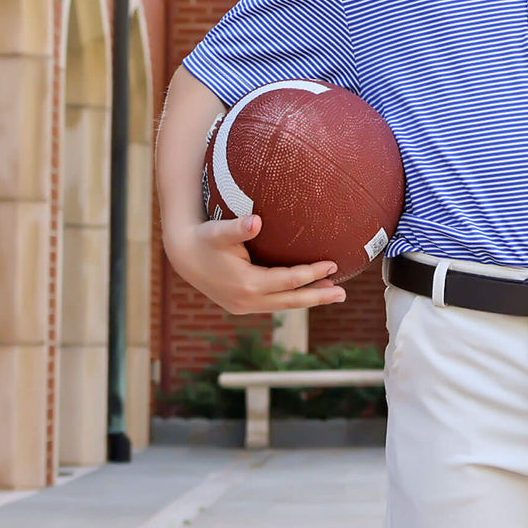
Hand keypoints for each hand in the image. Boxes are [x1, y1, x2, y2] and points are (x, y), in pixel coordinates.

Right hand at [163, 213, 344, 315]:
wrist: (183, 255)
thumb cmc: (204, 238)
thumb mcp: (218, 231)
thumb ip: (237, 228)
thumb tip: (256, 222)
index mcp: (246, 284)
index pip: (288, 281)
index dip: (312, 273)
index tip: (333, 264)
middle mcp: (247, 300)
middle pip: (291, 300)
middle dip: (318, 296)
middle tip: (344, 293)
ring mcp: (244, 306)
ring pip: (284, 305)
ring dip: (309, 299)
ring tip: (334, 294)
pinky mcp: (242, 305)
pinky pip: (275, 303)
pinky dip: (293, 299)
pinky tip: (308, 292)